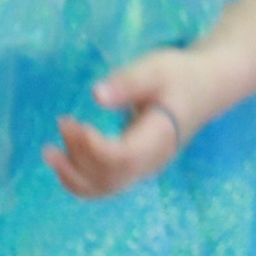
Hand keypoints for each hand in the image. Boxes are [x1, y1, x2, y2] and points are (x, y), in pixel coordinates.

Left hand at [45, 48, 196, 199]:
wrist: (205, 88)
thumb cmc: (180, 75)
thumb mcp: (156, 68)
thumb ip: (128, 82)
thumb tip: (96, 95)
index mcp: (161, 137)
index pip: (122, 157)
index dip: (92, 147)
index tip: (73, 122)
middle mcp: (153, 161)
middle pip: (109, 175)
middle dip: (77, 156)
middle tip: (63, 123)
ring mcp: (145, 168)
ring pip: (104, 187)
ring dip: (72, 174)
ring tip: (49, 151)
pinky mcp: (135, 167)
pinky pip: (105, 185)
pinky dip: (79, 180)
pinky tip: (63, 163)